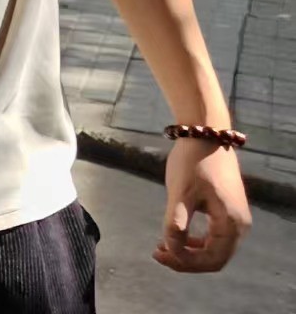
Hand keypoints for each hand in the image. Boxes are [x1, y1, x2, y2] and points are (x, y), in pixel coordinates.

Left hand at [157, 138, 250, 271]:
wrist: (205, 134)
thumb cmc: (193, 162)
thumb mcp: (180, 193)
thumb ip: (176, 223)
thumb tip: (171, 249)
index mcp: (231, 224)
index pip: (211, 260)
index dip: (184, 263)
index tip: (158, 254)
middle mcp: (239, 226)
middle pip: (215, 258)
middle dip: (185, 260)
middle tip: (157, 253)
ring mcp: (235, 218)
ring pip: (214, 249)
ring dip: (189, 251)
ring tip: (162, 245)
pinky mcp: (227, 210)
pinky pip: (213, 236)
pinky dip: (194, 240)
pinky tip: (174, 235)